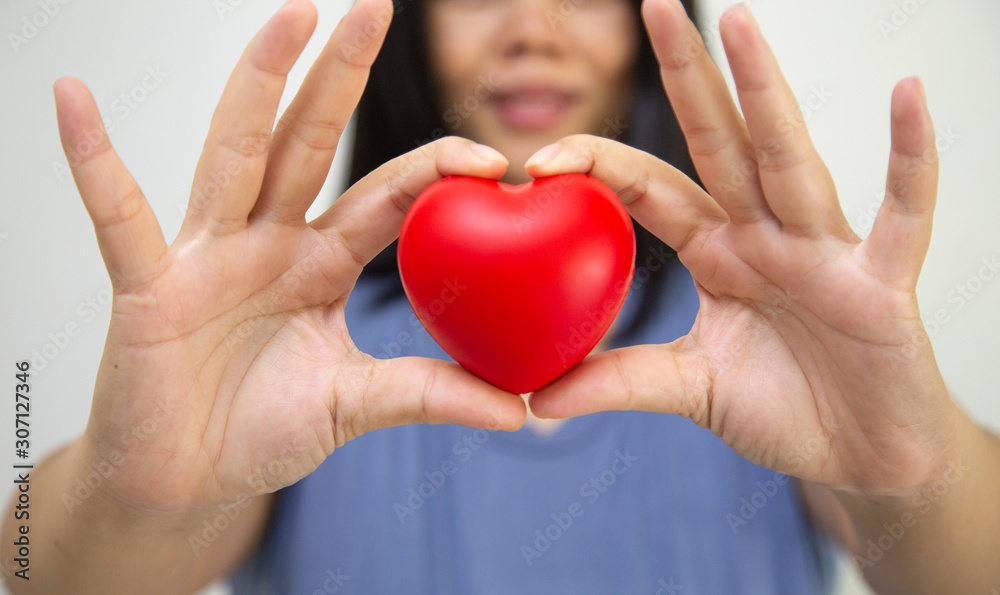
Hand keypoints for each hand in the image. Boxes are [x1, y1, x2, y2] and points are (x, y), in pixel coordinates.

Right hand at [55, 0, 523, 515]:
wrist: (184, 479)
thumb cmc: (260, 431)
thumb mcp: (356, 405)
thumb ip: (429, 393)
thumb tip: (519, 410)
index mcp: (321, 263)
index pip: (384, 197)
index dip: (434, 172)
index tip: (494, 161)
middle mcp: (268, 241)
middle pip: (310, 142)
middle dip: (341, 76)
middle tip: (374, 7)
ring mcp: (208, 254)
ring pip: (237, 153)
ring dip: (260, 82)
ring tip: (291, 14)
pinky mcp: (149, 282)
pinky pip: (120, 215)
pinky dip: (94, 161)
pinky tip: (73, 98)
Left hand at [526, 0, 965, 493]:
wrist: (863, 456)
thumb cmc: (786, 410)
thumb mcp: (688, 389)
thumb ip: (618, 383)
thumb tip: (534, 400)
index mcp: (717, 254)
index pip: (651, 189)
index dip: (599, 165)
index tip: (539, 158)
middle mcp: (765, 236)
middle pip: (719, 143)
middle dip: (687, 77)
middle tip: (653, 6)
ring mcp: (822, 250)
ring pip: (789, 159)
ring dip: (765, 93)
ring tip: (739, 24)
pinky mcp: (879, 280)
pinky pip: (901, 213)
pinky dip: (910, 158)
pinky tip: (908, 95)